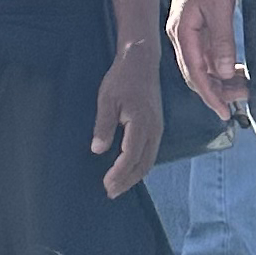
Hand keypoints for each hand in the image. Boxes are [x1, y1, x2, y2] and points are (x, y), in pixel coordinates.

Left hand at [91, 42, 163, 196]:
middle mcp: (154, 130)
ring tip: (118, 187)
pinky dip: (140, 166)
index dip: (119, 173)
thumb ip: (103, 125)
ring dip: (134, 176)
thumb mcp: (107, 98)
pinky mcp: (156, 127)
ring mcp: (157, 129)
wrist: (141, 62)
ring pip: (149, 161)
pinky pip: (150, 153)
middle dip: (127, 181)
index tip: (106, 184)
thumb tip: (98, 150)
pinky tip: (129, 170)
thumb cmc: (121, 79)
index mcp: (141, 123)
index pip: (131, 156)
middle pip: (143, 164)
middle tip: (110, 192)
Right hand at [167, 0, 245, 120]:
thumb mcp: (220, 9)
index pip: (194, 74)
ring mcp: (186, 31)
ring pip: (201, 65)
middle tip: (244, 99)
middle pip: (196, 73)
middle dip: (218, 90)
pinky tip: (235, 69)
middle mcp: (180, 35)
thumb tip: (223, 73)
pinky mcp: (194, 26)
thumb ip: (222, 42)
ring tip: (244, 86)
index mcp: (181, 33)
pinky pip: (205, 53)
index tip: (225, 113)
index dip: (210, 96)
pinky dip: (219, 65)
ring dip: (220, 78)